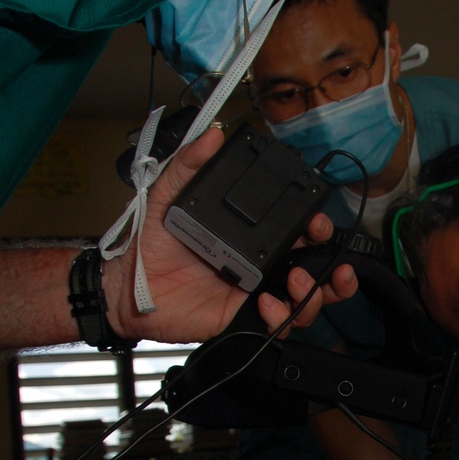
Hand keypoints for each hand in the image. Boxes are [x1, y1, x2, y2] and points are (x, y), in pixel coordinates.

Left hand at [104, 127, 356, 342]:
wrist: (126, 285)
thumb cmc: (150, 242)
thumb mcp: (169, 194)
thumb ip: (190, 163)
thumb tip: (213, 134)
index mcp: (252, 238)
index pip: (297, 233)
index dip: (316, 227)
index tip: (316, 220)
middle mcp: (260, 267)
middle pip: (313, 270)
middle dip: (332, 265)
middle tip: (322, 249)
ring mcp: (254, 295)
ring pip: (305, 302)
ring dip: (315, 293)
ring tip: (298, 280)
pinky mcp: (241, 320)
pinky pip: (276, 325)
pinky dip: (281, 316)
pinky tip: (265, 302)